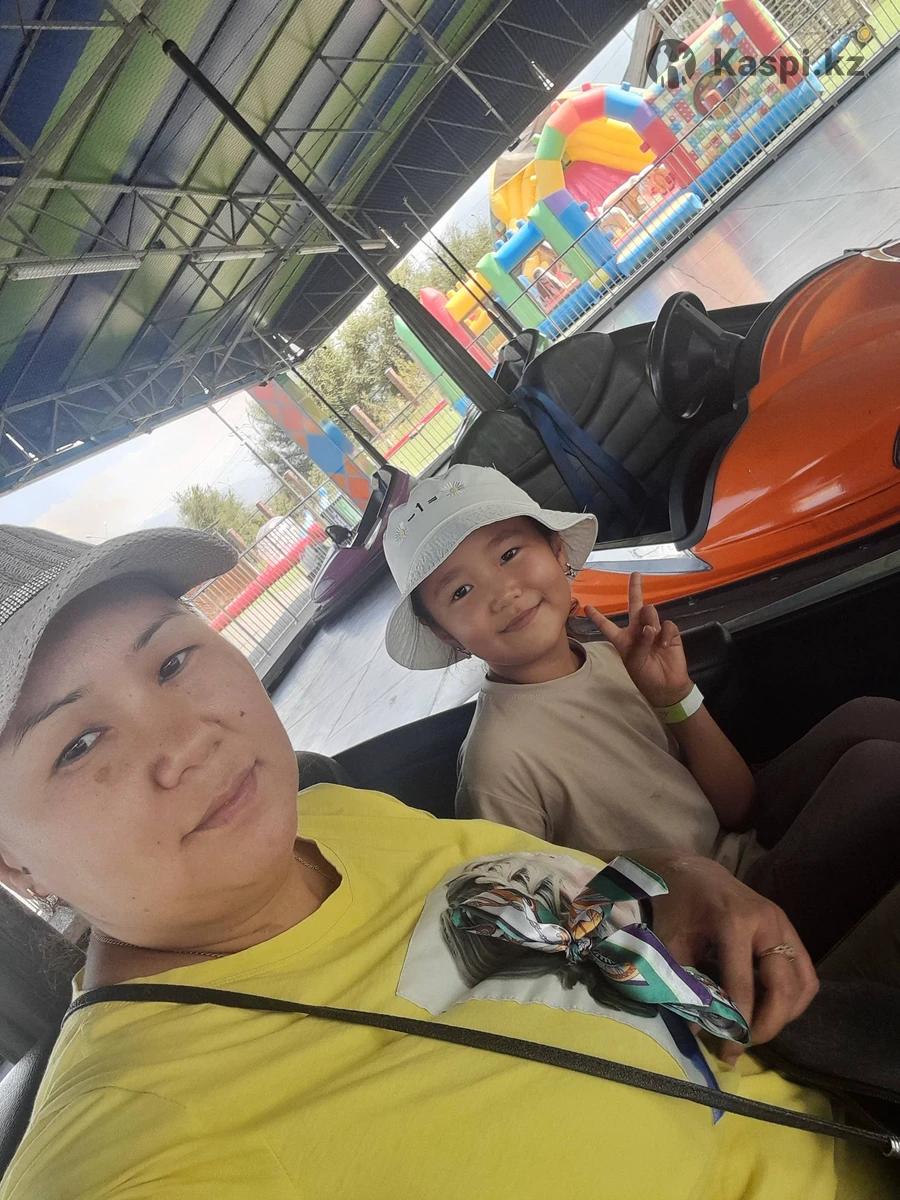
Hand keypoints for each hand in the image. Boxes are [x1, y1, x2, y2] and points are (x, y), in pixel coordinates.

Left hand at [585, 573, 690, 707]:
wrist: (667, 686)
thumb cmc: (646, 676)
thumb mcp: (634, 661)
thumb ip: (639, 642)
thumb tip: (649, 626)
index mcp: (623, 639)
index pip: (607, 625)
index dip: (598, 617)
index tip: (587, 607)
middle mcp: (637, 630)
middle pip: (635, 605)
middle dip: (635, 589)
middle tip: (635, 575)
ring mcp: (654, 630)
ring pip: (650, 612)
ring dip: (649, 621)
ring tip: (651, 635)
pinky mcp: (669, 633)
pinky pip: (666, 624)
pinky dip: (664, 633)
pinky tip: (664, 644)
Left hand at [647, 853, 818, 1061]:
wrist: (693, 871)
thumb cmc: (678, 905)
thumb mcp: (672, 941)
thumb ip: (684, 982)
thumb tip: (699, 1029)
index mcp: (733, 922)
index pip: (744, 984)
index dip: (739, 1022)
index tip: (728, 1050)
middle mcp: (767, 922)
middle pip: (784, 987)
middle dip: (769, 1024)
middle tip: (746, 1044)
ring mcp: (784, 924)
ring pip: (803, 983)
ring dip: (786, 1014)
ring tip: (758, 1030)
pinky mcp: (790, 929)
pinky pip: (805, 973)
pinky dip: (795, 998)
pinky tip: (771, 1009)